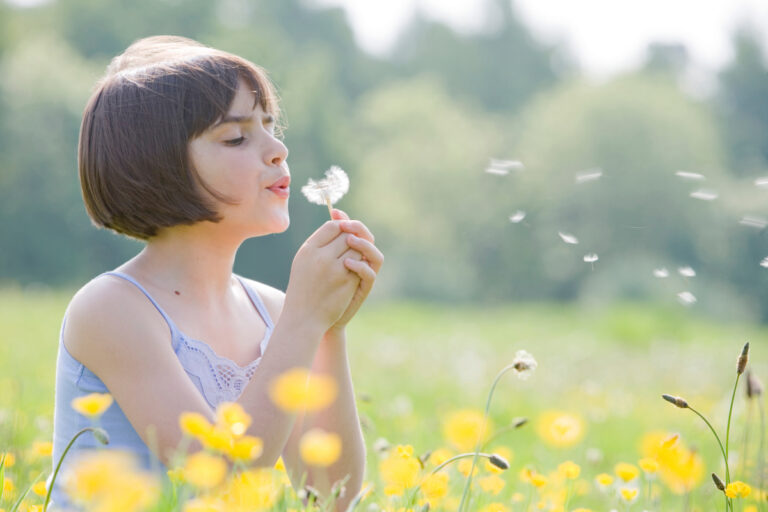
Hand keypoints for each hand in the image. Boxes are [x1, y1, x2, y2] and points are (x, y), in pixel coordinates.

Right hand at [282, 218, 362, 332]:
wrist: (303, 318)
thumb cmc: (303, 287)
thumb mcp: (304, 261)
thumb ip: (320, 242)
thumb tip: (340, 220)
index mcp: (308, 249)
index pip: (332, 226)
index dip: (342, 229)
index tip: (343, 236)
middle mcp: (321, 257)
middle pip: (347, 235)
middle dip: (351, 242)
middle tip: (347, 252)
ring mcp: (335, 269)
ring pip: (357, 250)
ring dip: (357, 255)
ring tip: (347, 265)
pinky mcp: (347, 282)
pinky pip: (361, 266)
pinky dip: (359, 269)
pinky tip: (350, 277)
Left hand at [326, 209, 383, 335]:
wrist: (314, 316)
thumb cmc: (314, 286)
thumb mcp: (317, 259)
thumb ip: (324, 240)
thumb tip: (328, 216)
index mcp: (350, 252)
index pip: (356, 230)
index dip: (348, 219)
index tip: (335, 213)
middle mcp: (361, 262)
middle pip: (368, 239)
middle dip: (358, 229)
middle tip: (345, 225)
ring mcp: (363, 276)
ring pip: (376, 255)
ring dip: (364, 245)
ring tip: (349, 240)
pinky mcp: (363, 289)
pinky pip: (370, 274)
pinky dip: (360, 266)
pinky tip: (346, 263)